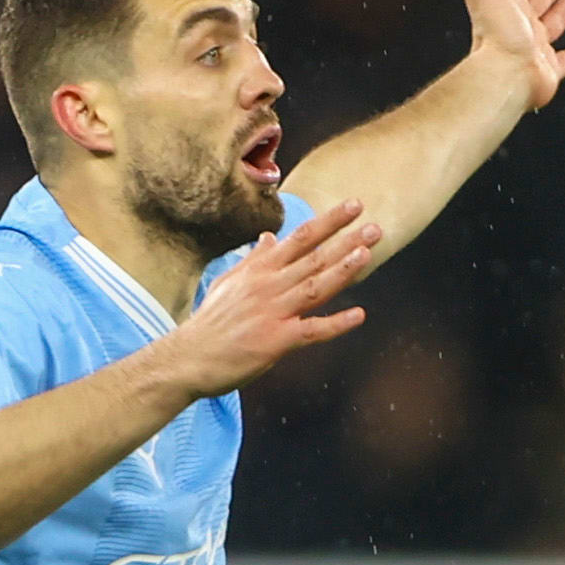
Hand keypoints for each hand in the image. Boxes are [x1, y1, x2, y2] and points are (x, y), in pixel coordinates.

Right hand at [152, 200, 377, 394]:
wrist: (189, 358)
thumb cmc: (212, 321)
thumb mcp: (229, 282)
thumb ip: (254, 259)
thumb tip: (269, 238)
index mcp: (259, 269)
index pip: (300, 238)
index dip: (329, 221)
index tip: (354, 206)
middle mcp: (267, 285)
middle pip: (313, 258)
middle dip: (346, 241)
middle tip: (375, 228)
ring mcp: (272, 312)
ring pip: (314, 286)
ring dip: (342, 271)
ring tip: (367, 255)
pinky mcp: (275, 341)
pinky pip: (311, 330)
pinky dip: (335, 324)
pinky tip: (358, 315)